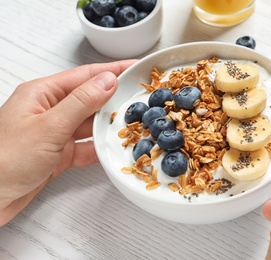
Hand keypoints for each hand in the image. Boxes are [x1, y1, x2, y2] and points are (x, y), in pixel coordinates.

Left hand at [0, 60, 136, 225]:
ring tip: (131, 123)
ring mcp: (54, 134)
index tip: (134, 67)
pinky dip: (98, 149)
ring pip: (88, 125)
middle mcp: (49, 112)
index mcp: (42, 94)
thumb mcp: (49, 126)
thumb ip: (81, 103)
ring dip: (108, 126)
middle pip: (89, 100)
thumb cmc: (4, 159)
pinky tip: (112, 149)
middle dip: (113, 98)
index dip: (111, 71)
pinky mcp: (57, 156)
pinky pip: (84, 148)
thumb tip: (107, 81)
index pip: (84, 76)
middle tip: (138, 96)